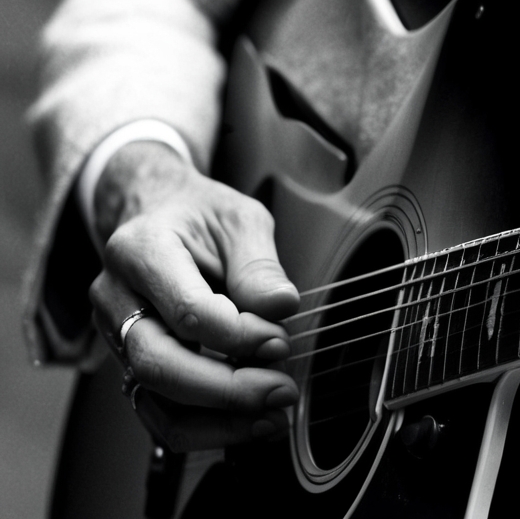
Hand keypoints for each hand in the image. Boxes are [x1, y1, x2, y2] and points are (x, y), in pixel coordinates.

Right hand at [88, 140, 299, 450]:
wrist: (159, 214)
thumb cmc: (199, 215)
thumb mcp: (239, 218)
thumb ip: (258, 264)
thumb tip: (280, 306)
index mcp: (140, 250)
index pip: (184, 310)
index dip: (237, 335)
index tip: (279, 340)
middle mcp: (116, 298)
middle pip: (157, 363)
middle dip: (225, 388)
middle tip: (280, 389)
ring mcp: (116, 337)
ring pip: (151, 398)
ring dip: (216, 419)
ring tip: (271, 417)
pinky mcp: (130, 365)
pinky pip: (156, 412)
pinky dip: (203, 427)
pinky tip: (248, 423)